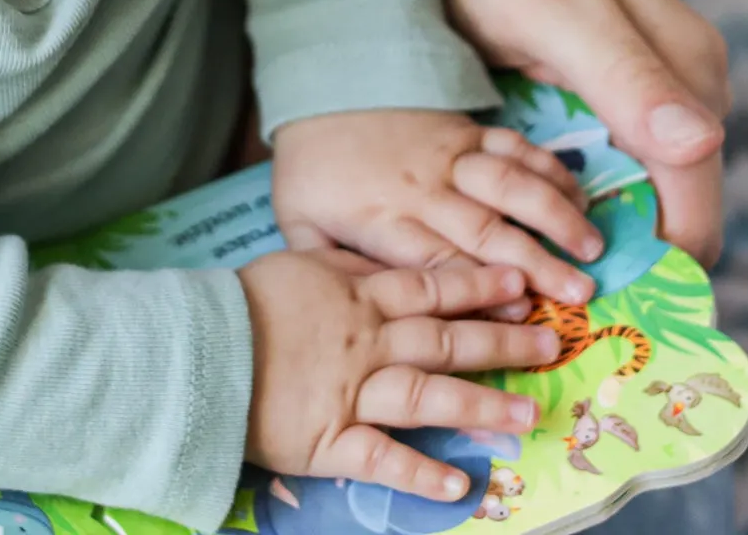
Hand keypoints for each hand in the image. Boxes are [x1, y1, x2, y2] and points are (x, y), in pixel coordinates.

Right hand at [240, 253, 556, 499]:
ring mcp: (351, 394)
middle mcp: (364, 345)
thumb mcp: (297, 266)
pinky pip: (381, 458)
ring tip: (529, 414)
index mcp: (355, 300)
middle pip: (443, 341)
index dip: (477, 288)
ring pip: (425, 396)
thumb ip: (348, 270)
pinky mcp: (330, 440)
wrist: (196, 346)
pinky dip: (420, 472)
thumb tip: (389, 262)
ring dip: (480, 406)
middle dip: (501, 343)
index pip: (428, 290)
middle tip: (551, 344)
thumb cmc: (246, 303)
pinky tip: (460, 485)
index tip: (521, 285)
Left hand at [271, 108, 600, 303]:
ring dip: (554, 212)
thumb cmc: (310, 171)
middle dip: (537, 261)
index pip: (441, 262)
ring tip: (593, 244)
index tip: (526, 317)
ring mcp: (447, 154)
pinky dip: (548, 166)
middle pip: (485, 228)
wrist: (317, 90)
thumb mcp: (299, 226)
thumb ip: (331, 271)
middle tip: (582, 291)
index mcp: (384, 220)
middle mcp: (422, 188)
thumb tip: (364, 317)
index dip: (484, 290)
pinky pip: (512, 144)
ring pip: (508, 182)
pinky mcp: (463, 128)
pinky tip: (578, 192)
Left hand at [444, 0, 728, 263]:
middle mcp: (682, 80)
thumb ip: (618, 67)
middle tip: (545, 284)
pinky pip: (614, 152)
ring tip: (528, 250)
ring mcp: (651, 82)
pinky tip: (527, 198)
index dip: (654, 254)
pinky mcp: (613, 82)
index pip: (693, 192)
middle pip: (673, 197)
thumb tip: (698, 143)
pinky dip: (578, 181)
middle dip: (621, 245)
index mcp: (682, 66)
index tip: (593, 299)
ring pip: (644, 181)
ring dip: (597, 218)